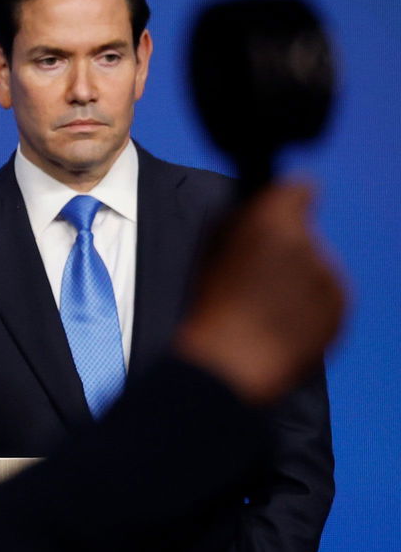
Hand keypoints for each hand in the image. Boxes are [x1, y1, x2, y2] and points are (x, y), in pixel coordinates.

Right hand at [175, 183, 344, 404]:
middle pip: (306, 234)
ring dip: (300, 280)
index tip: (275, 217)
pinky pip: (328, 296)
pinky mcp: (340, 306)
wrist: (230, 362)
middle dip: (288, 249)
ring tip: (268, 307)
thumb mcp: (211, 251)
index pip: (297, 189)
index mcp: (271, 221)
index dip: (285, 203)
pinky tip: (283, 321)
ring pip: (318, 266)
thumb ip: (242, 220)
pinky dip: (311, 306)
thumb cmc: (211, 307)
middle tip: (259, 278)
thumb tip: (259, 208)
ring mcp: (328, 276)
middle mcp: (307, 242)